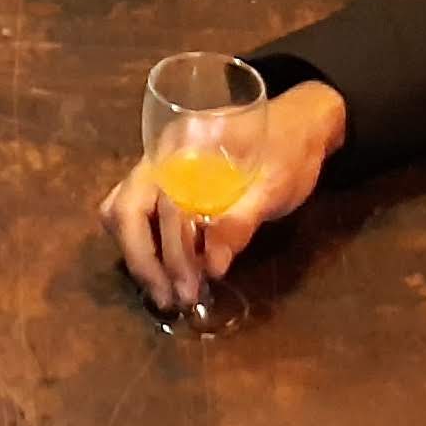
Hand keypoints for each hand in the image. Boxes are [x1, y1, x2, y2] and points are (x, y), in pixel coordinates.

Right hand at [101, 78, 344, 316]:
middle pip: (125, 208)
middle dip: (144, 260)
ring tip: (167, 293)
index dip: (167, 248)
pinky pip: (136, 215)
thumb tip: (212, 267)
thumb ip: (240, 222)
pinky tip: (168, 272)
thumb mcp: (275, 186)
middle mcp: (160, 152)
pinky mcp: (165, 183)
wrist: (303, 125)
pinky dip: (145, 246)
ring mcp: (158, 167)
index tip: (190, 286)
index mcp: (184, 143)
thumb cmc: (292, 149)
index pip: (156, 199)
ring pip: (122, 212)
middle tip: (172, 299)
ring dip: (140, 256)